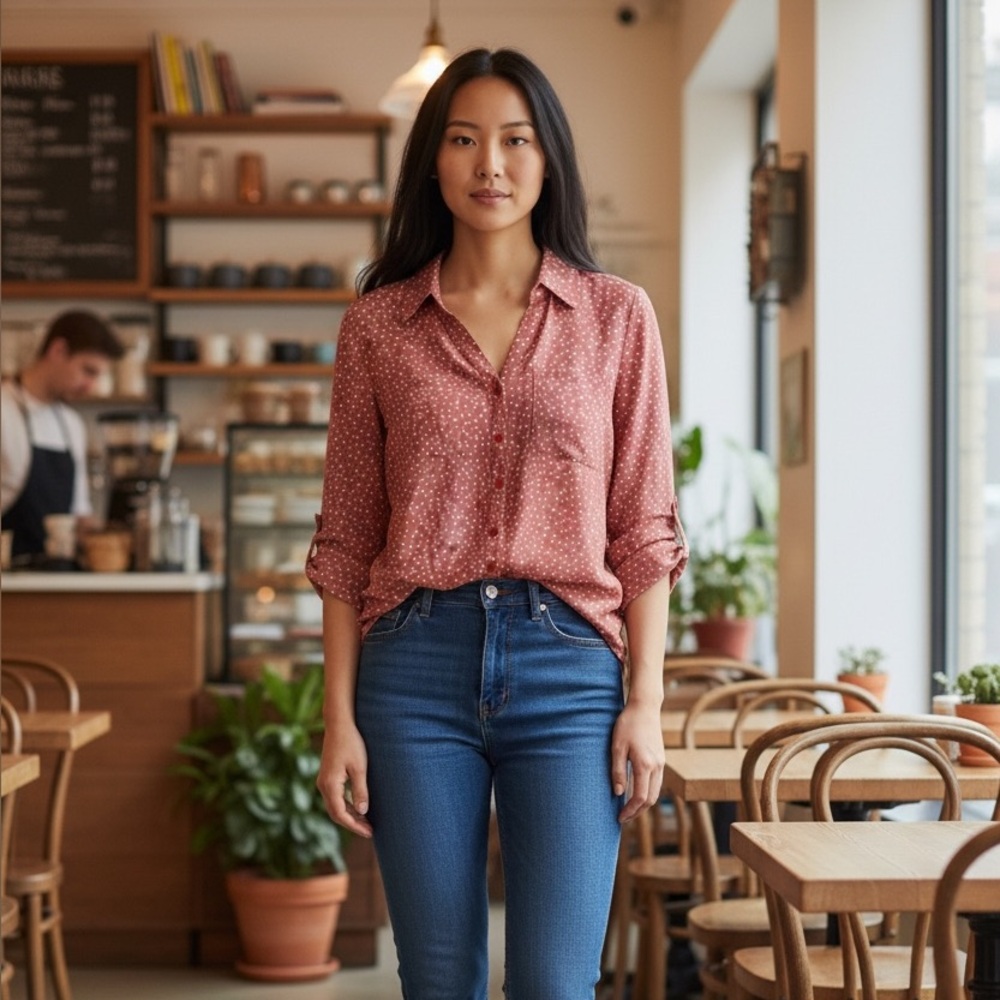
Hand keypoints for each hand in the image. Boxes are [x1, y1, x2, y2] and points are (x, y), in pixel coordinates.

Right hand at [316, 720, 372, 837]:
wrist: (339, 724)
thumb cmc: (351, 743)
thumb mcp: (360, 767)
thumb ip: (360, 790)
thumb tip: (362, 812)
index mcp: (330, 784)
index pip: (340, 814)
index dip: (354, 826)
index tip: (369, 832)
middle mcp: (323, 785)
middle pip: (336, 813)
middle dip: (352, 823)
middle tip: (370, 830)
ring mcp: (324, 781)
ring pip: (335, 806)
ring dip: (350, 815)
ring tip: (367, 822)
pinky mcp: (328, 777)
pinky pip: (336, 797)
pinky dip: (347, 805)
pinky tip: (359, 808)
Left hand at [611, 700, 664, 822]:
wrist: (645, 707)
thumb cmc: (627, 724)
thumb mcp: (617, 747)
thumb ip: (618, 771)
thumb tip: (618, 793)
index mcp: (645, 765)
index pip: (640, 798)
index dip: (630, 811)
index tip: (620, 818)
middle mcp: (657, 767)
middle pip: (651, 800)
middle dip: (638, 812)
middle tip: (624, 818)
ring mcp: (661, 763)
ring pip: (656, 792)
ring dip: (644, 804)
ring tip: (629, 808)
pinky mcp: (661, 759)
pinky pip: (657, 782)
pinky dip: (648, 793)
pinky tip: (637, 792)